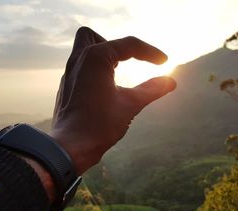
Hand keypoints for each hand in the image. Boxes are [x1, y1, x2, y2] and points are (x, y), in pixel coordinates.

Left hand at [50, 27, 175, 174]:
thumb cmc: (99, 125)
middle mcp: (78, 60)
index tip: (163, 61)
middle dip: (112, 45)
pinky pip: (79, 67)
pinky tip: (102, 87)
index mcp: (95, 58)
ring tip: (115, 72)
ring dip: (100, 56)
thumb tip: (171, 82)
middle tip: (126, 62)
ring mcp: (68, 73)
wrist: (70, 147)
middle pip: (92, 36)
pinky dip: (92, 69)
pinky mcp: (66, 86)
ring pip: (82, 50)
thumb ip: (151, 89)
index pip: (128, 45)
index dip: (149, 52)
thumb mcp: (130, 105)